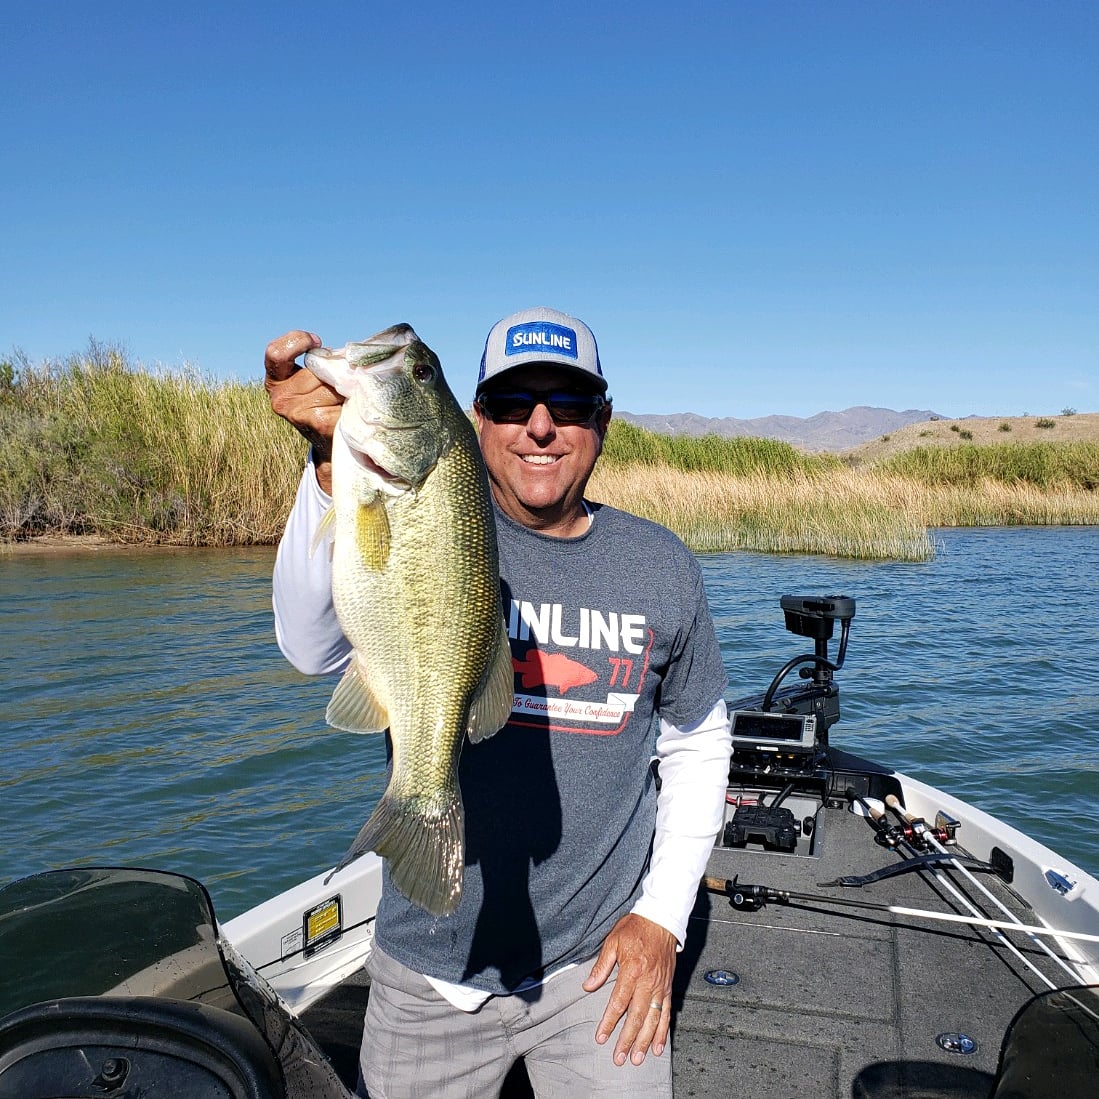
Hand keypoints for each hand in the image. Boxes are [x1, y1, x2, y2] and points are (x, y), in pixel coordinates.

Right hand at [264, 330, 341, 493]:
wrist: (328, 441)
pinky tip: (350, 407)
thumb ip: (320, 361)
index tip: (317, 341)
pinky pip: (343, 399)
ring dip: (347, 386)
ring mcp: (297, 413)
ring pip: (333, 383)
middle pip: (317, 368)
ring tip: (347, 395)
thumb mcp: (312, 378)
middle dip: (335, 369)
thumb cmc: (324, 400)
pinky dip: (353, 400)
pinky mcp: (318, 423)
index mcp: (275, 382)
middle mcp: (280, 399)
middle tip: (344, 377)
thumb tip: (347, 354)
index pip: (276, 353)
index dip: (297, 341)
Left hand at [583, 913, 675, 1065]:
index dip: (609, 1022)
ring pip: (653, 1020)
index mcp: (632, 971)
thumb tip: (588, 986)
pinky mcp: (668, 987)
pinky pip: (666, 1013)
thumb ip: (601, 966)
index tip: (601, 1038)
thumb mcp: (612, 941)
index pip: (618, 1003)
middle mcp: (648, 982)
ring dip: (645, 1041)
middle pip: (637, 1017)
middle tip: (619, 1058)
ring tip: (637, 1058)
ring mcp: (660, 987)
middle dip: (627, 1040)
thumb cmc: (636, 928)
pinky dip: (663, 1031)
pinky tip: (658, 1046)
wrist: (661, 919)